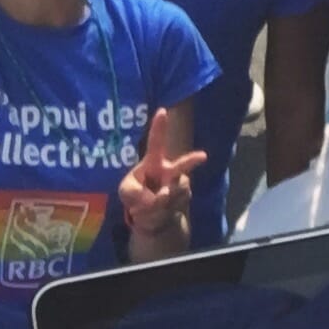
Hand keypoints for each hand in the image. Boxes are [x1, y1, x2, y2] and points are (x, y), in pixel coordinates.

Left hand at [119, 109, 204, 240]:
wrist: (153, 217)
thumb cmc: (137, 194)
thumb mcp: (126, 191)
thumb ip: (135, 192)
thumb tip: (159, 197)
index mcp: (154, 162)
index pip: (156, 142)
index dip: (159, 127)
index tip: (162, 110)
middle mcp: (170, 171)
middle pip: (182, 165)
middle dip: (191, 161)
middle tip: (203, 156)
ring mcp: (179, 186)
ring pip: (168, 195)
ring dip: (153, 206)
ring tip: (144, 208)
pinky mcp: (183, 200)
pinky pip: (168, 208)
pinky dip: (155, 215)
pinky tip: (153, 214)